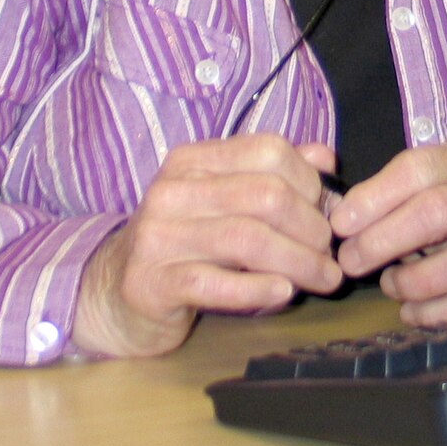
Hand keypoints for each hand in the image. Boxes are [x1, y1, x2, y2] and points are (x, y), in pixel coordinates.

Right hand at [72, 134, 341, 357]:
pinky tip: (284, 293)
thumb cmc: (183, 247)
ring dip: (299, 262)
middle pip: (265, 195)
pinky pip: (214, 283)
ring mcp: (158, 236)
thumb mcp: (224, 203)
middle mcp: (172, 190)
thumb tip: (325, 156)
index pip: (268, 151)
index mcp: (192, 161)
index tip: (328, 215)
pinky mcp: (152, 283)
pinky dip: (258, 289)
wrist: (115, 294)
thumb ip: (272, 176)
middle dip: (311, 227)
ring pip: (246, 239)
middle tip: (331, 256)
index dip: (311, 182)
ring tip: (324, 279)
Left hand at [329, 142, 446, 325]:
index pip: (419, 168)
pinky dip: (434, 312)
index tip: (341, 222)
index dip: (375, 196)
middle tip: (350, 260)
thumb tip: (336, 217)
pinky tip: (410, 310)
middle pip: (437, 212)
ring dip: (413, 279)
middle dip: (384, 239)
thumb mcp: (425, 185)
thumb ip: (383, 192)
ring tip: (389, 284)